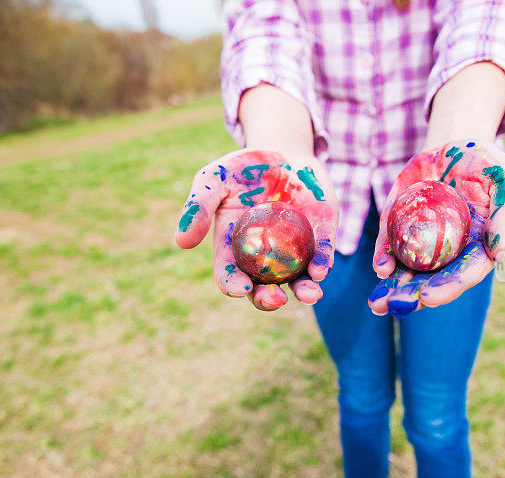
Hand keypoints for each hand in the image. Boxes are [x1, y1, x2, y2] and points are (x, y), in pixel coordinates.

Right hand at [174, 149, 337, 310]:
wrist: (281, 151)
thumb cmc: (241, 169)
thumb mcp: (212, 180)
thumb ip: (197, 207)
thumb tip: (181, 242)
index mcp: (235, 249)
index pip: (232, 274)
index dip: (234, 285)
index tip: (240, 287)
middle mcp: (266, 257)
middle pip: (265, 287)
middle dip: (269, 299)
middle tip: (275, 299)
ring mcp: (296, 249)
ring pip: (300, 279)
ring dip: (304, 291)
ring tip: (309, 294)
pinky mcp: (321, 234)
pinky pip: (323, 252)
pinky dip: (322, 262)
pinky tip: (320, 270)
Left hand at [368, 139, 504, 315]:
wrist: (454, 144)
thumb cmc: (488, 163)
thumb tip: (498, 252)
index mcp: (479, 248)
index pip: (464, 274)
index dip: (448, 287)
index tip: (428, 296)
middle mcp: (451, 252)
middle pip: (432, 280)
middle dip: (414, 296)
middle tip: (397, 305)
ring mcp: (424, 242)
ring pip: (408, 271)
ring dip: (393, 288)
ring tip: (378, 304)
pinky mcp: (401, 227)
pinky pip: (390, 246)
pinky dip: (383, 258)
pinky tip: (380, 267)